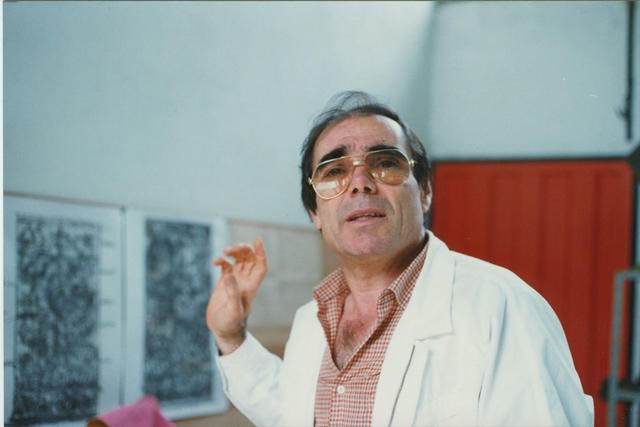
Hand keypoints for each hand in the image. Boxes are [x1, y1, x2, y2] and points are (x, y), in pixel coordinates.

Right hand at [207, 238, 267, 353]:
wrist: (223, 331)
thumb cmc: (231, 324)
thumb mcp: (233, 310)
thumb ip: (232, 293)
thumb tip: (229, 276)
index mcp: (251, 286)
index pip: (260, 265)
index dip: (261, 253)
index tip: (257, 240)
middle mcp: (245, 282)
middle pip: (250, 259)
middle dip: (244, 250)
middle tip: (233, 248)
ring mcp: (235, 281)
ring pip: (239, 260)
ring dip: (234, 252)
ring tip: (225, 251)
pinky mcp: (224, 283)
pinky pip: (226, 267)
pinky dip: (221, 261)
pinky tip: (214, 262)